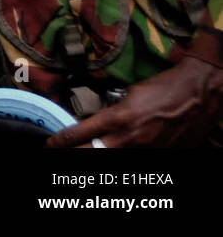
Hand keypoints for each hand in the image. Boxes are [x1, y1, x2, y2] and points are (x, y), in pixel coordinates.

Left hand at [45, 57, 222, 147]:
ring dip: (99, 155)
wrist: (198, 94)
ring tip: (87, 151)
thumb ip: (113, 110)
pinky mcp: (163, 155)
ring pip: (113, 159)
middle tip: (60, 153)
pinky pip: (138, 159)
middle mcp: (130, 138)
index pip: (80, 133)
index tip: (50, 144)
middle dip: (73, 154)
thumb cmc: (163, 88)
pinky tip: (120, 150)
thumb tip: (101, 120)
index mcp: (118, 118)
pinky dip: (125, 154)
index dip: (61, 142)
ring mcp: (147, 150)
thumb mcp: (129, 94)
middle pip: (92, 154)